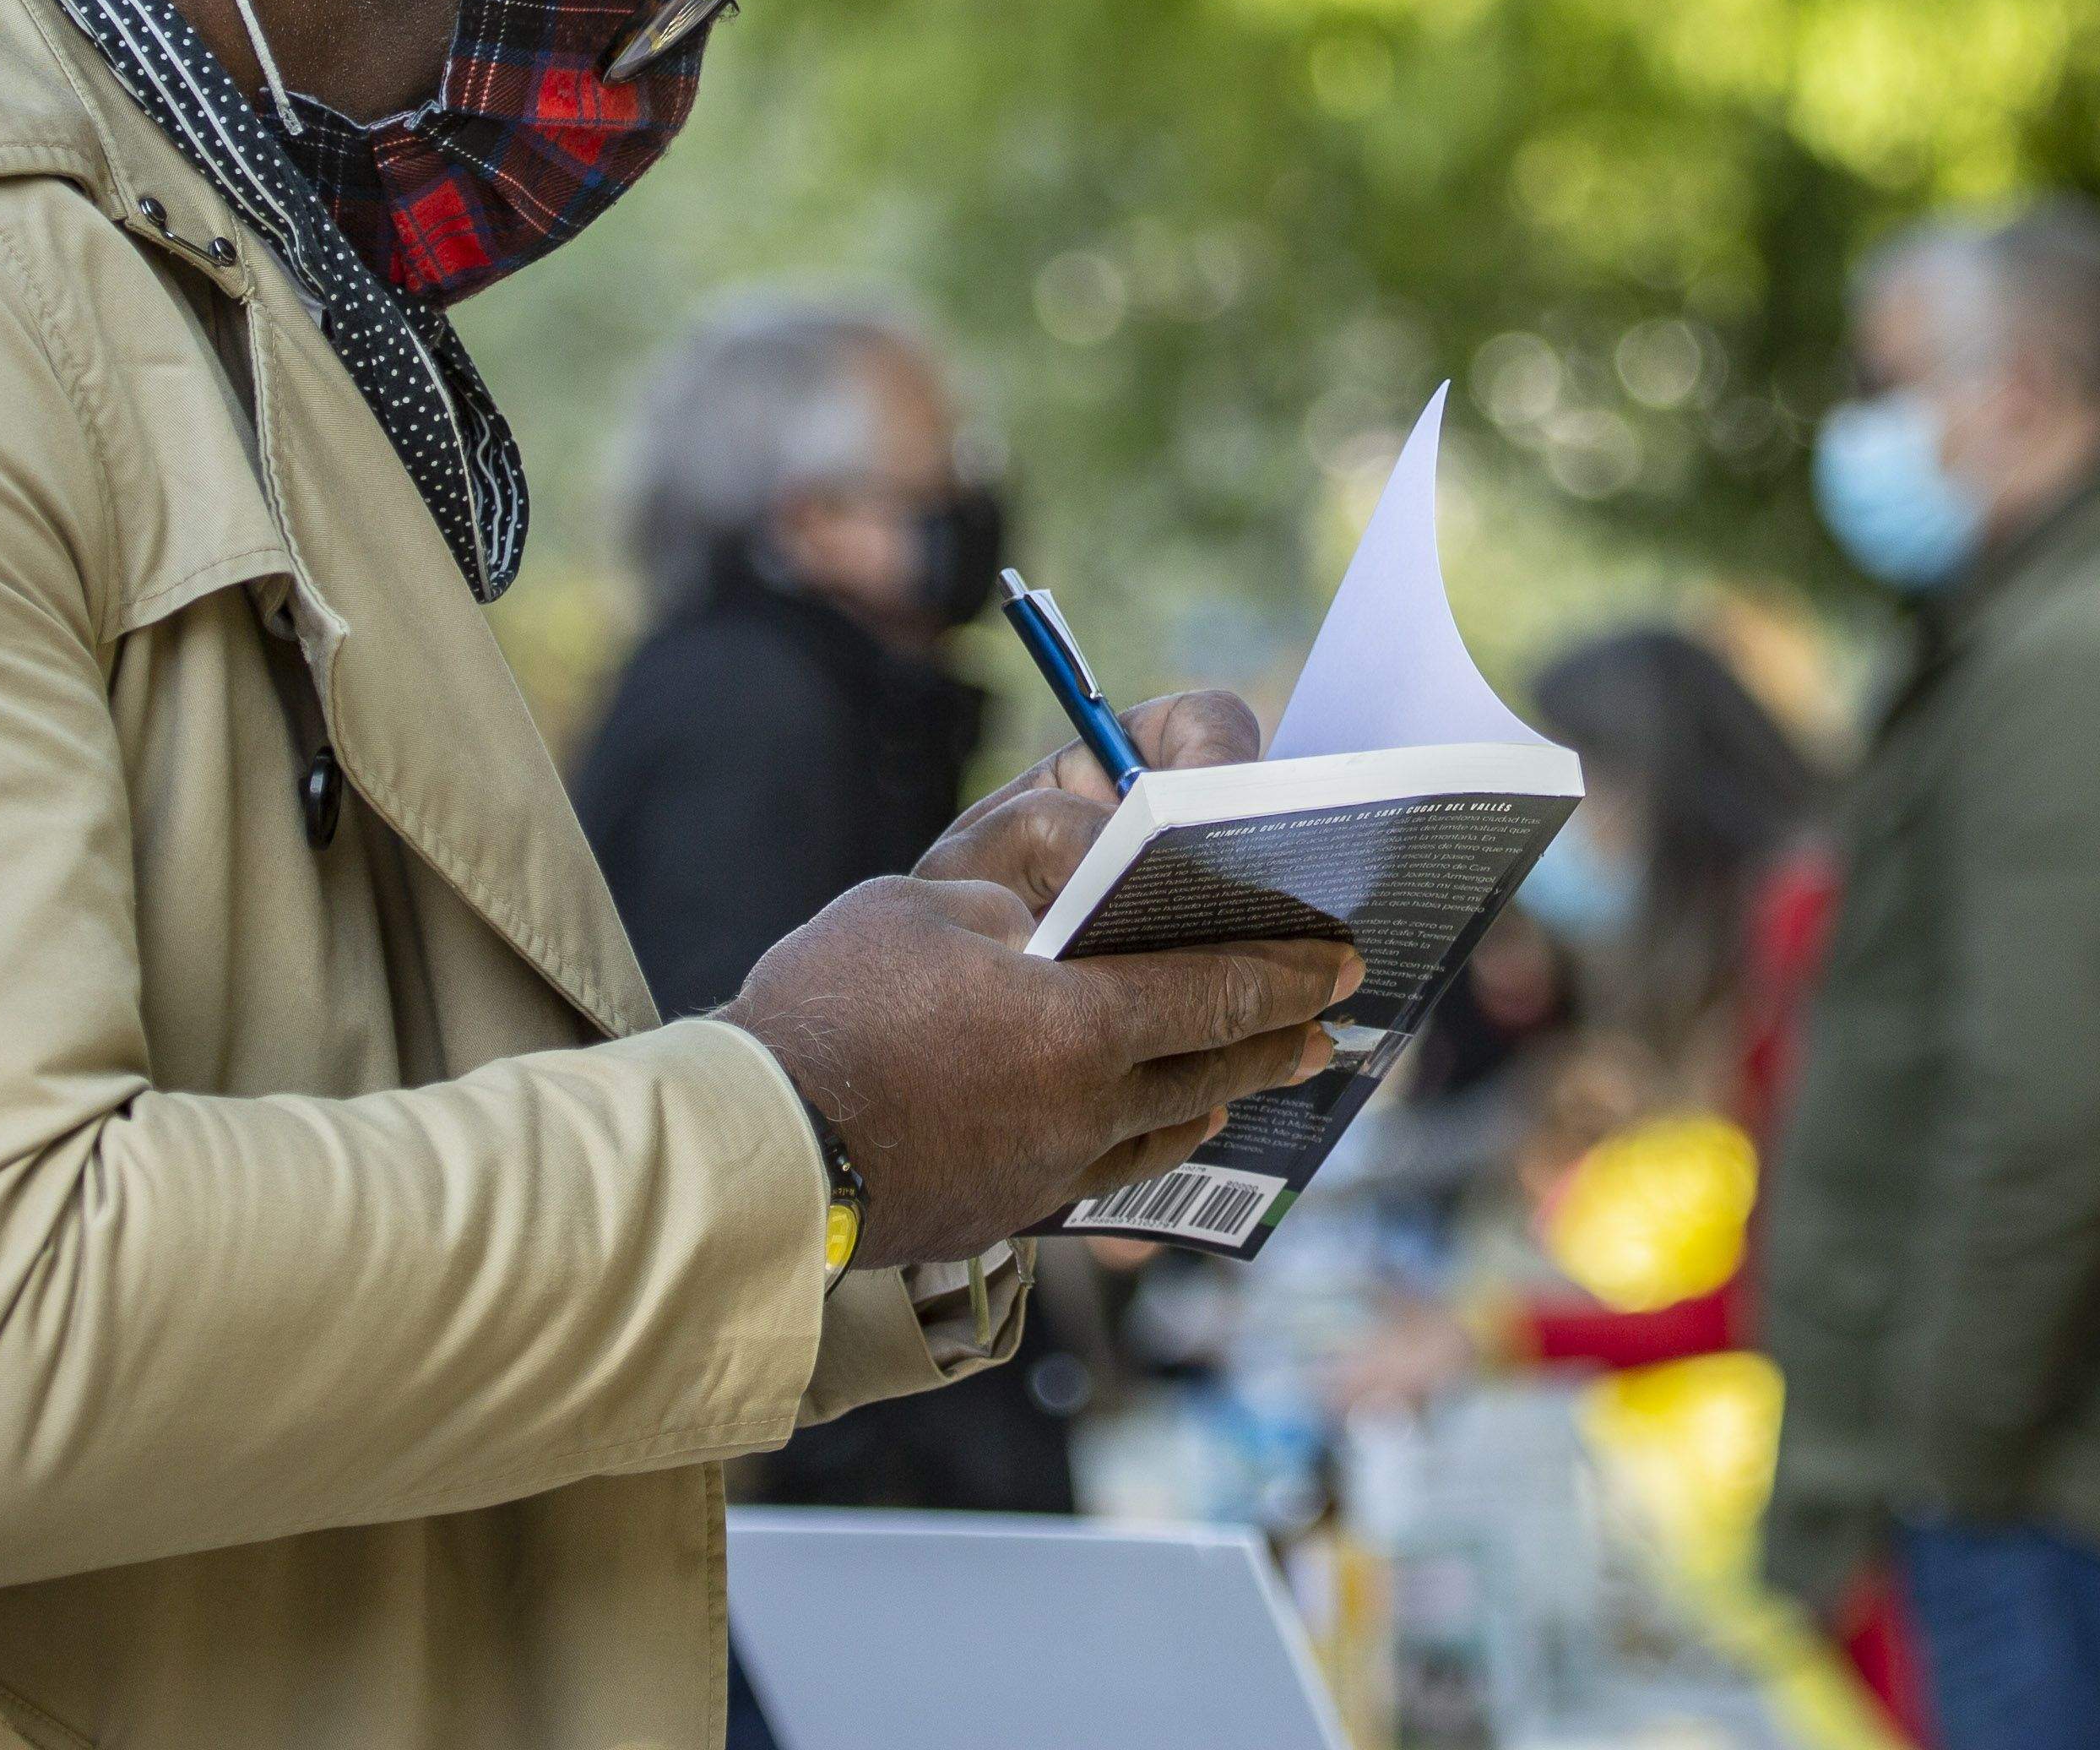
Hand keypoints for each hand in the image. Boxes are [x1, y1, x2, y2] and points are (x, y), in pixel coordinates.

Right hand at [721, 686, 1353, 1265]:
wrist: (757, 1156)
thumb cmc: (828, 1010)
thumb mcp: (924, 902)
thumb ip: (1014, 888)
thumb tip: (1070, 896)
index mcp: (1074, 1023)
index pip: (1215, 991)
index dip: (1287, 973)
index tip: (1341, 962)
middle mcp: (1084, 1108)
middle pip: (1212, 1067)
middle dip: (1280, 1038)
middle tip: (1331, 1024)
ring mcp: (1049, 1170)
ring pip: (1169, 1128)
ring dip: (1226, 1091)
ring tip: (1262, 1072)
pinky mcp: (1009, 1211)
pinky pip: (1111, 1171)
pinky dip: (1155, 1140)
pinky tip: (1166, 1127)